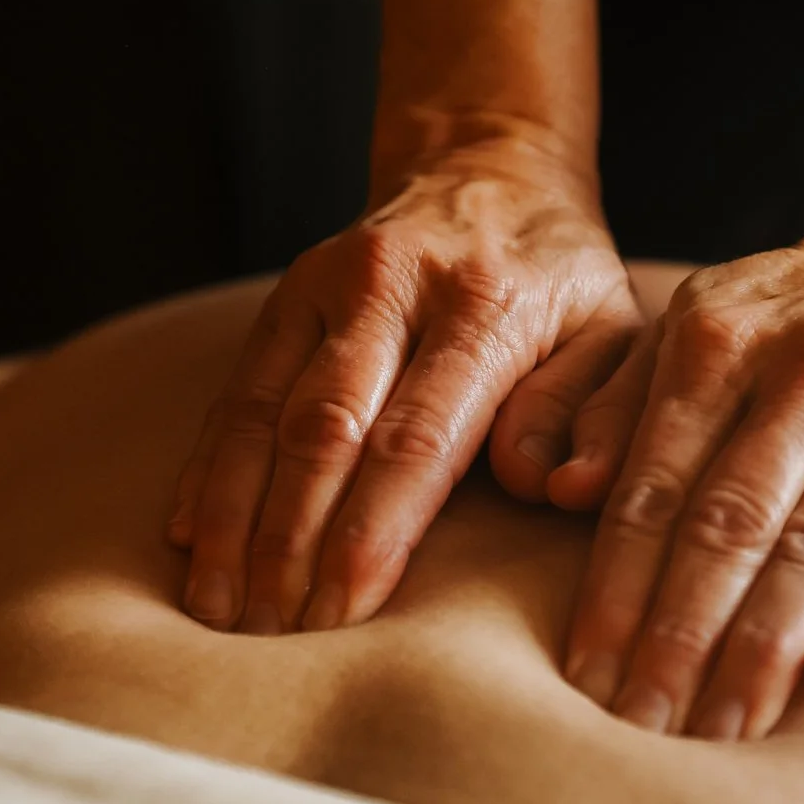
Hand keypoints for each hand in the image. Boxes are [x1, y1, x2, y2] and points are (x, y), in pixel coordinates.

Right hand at [168, 136, 640, 634]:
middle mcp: (391, 288)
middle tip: (269, 638)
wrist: (489, 166)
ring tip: (217, 610)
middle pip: (322, 431)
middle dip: (289, 543)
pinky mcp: (282, 299)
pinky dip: (209, 469)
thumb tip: (555, 489)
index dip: (370, 533)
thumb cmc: (563, 279)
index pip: (414, 438)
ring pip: (259, 413)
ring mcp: (323, 288)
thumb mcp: (615, 330)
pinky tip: (188, 540)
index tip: (341, 618)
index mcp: (484, 305)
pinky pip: (233, 391)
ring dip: (233, 519)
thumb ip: (596, 412)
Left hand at [557, 203, 803, 739]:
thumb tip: (557, 490)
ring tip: (724, 728)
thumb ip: (619, 404)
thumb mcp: (696, 325)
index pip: (654, 488)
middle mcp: (802, 372)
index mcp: (716, 342)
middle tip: (642, 728)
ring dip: (765, 644)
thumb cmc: (794, 317)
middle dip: (679, 636)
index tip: (587, 678)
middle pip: (729, 525)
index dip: (616, 589)